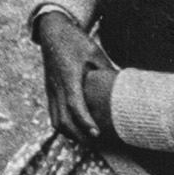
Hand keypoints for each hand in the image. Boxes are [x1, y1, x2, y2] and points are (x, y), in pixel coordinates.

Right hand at [32, 12, 114, 145]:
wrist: (52, 30)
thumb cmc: (76, 40)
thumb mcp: (95, 53)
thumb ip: (106, 72)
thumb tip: (124, 90)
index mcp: (68, 75)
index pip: (75, 104)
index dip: (86, 121)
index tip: (97, 134)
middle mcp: (56, 85)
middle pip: (63, 119)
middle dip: (79, 135)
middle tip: (98, 144)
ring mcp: (50, 88)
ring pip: (55, 120)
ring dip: (70, 133)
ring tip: (88, 141)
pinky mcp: (49, 90)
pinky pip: (53, 114)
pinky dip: (64, 125)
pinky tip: (78, 129)